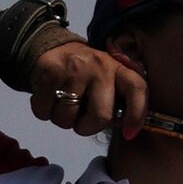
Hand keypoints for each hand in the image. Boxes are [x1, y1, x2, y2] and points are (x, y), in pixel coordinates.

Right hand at [28, 41, 147, 138]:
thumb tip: (127, 130)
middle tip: (82, 122)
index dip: (137, 116)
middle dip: (88, 128)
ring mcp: (74, 69)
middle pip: (100, 116)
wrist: (54, 49)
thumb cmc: (88, 75)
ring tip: (65, 106)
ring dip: (64, 121)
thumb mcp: (110, 81)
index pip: (138, 89)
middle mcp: (101, 66)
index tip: (129, 134)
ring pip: (67, 118)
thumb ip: (120, 102)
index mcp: (120, 69)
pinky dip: (44, 113)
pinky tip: (50, 100)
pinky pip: (44, 111)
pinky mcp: (49, 73)